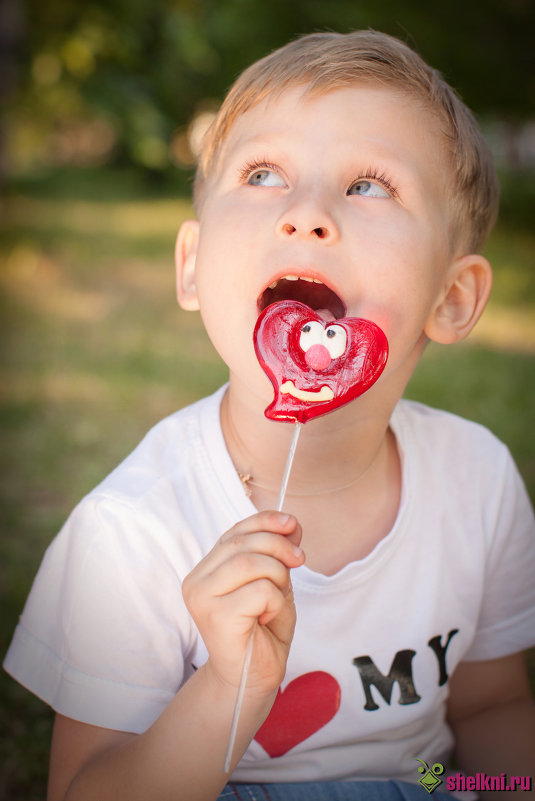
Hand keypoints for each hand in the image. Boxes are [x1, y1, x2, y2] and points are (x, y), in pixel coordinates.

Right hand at [182, 511, 304, 696]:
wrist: (254, 678)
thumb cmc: (262, 632)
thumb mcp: (274, 583)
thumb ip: (276, 553)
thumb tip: (291, 523)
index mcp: (206, 570)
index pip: (234, 533)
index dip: (264, 521)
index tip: (292, 523)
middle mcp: (197, 581)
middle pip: (242, 544)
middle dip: (279, 547)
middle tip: (299, 560)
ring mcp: (202, 598)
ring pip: (251, 563)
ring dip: (278, 576)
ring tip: (278, 599)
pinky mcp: (217, 616)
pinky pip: (260, 590)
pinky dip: (276, 601)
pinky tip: (268, 618)